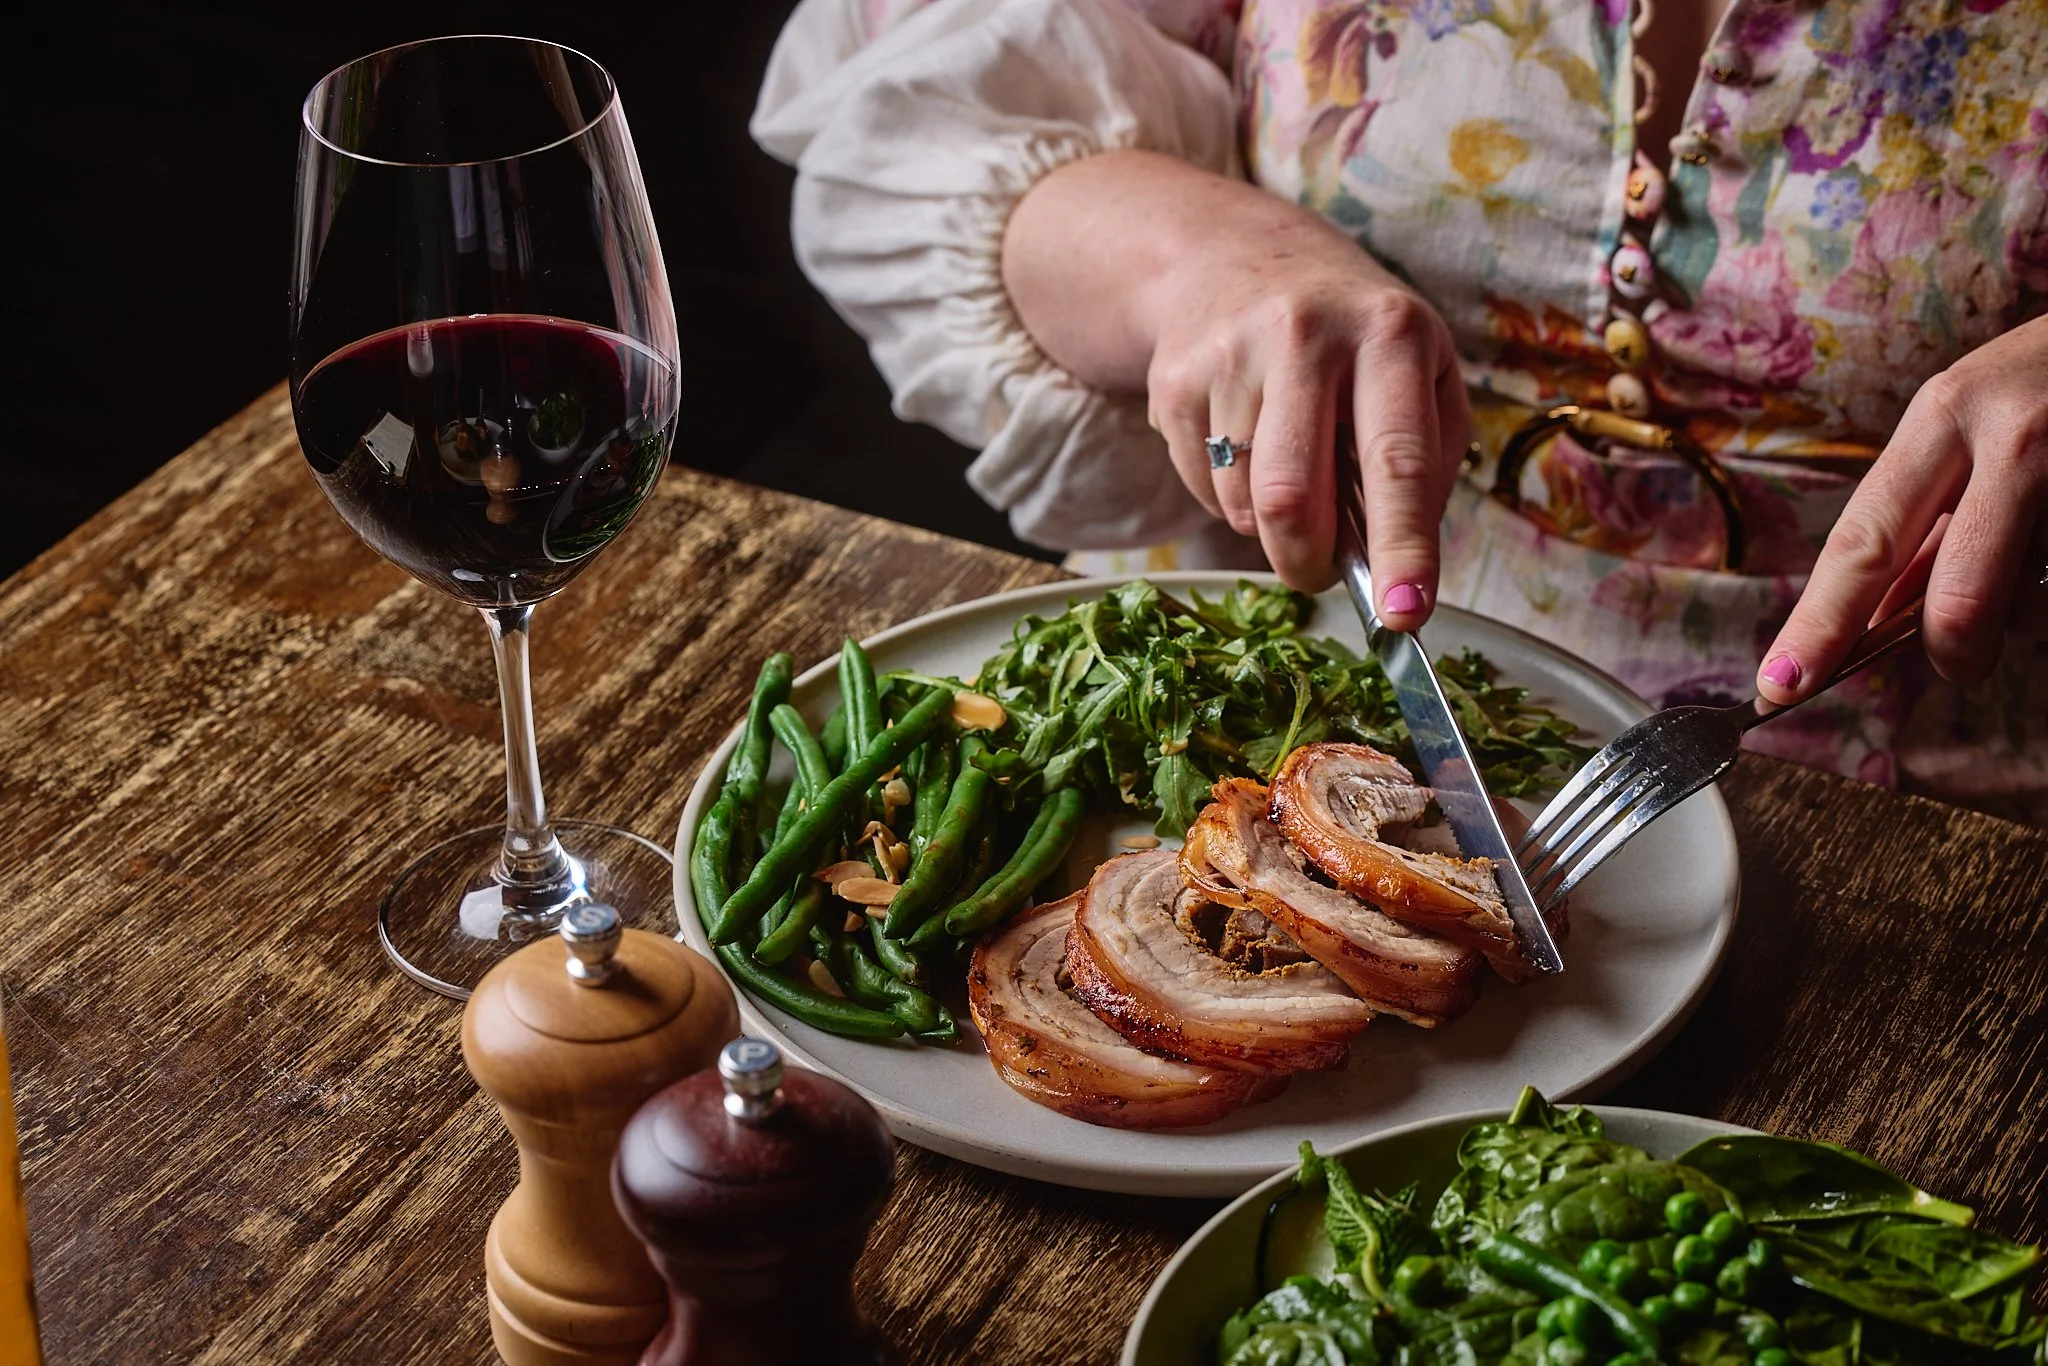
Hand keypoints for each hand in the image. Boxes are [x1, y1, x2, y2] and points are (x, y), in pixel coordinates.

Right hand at [1142, 199, 1467, 618]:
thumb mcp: (1420, 369)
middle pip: (1294, 498)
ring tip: (1286, 475)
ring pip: (1243, 504)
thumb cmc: (1352, 336)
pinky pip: (1200, 488)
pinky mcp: (1174, 378)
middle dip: (1309, 563)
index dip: (1402, 547)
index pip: (1398, 461)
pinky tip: (1244, 449)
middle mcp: (1307, 334)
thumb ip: (1427, 463)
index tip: (1405, 613)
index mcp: (1390, 332)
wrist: (1235, 256)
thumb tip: (1399, 566)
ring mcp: (1231, 353)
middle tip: (1320, 575)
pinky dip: (1228, 498)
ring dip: (1268, 526)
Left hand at [1758, 317, 2047, 701]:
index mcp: (1944, 416)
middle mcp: (2012, 437)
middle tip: (1954, 666)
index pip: (1864, 542)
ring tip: (2036, 551)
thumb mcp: (1967, 427)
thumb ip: (1921, 520)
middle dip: (1946, 653)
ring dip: (2021, 612)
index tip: (1778, 684)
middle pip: (1954, 598)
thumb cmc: (2046, 385)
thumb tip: (1872, 623)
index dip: (1819, 624)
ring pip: (2026, 607)